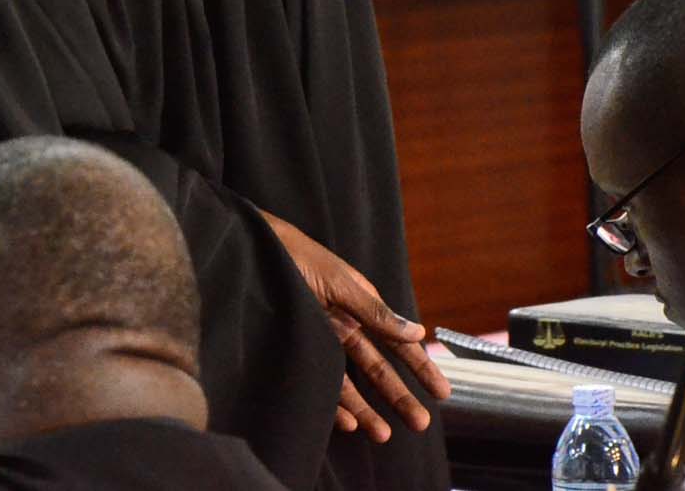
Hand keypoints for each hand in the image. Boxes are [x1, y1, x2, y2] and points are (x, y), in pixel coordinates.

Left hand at [260, 206, 451, 441]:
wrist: (243, 249)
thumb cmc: (292, 254)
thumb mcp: (337, 281)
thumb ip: (374, 310)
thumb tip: (417, 331)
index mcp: (359, 304)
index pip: (397, 340)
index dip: (420, 366)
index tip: (442, 392)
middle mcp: (343, 324)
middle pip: (377, 366)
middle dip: (399, 395)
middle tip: (420, 423)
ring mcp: (320, 339)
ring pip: (350, 381)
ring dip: (368, 408)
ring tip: (384, 434)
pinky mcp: (296, 349)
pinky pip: (320, 381)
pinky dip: (334, 403)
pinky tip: (348, 422)